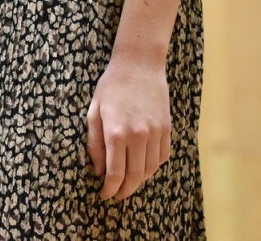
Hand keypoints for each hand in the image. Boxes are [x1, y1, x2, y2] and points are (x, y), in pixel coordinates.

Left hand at [86, 52, 170, 199]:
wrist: (139, 65)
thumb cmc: (111, 86)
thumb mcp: (94, 111)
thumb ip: (94, 143)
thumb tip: (97, 170)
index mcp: (116, 132)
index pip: (115, 173)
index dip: (109, 188)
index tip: (104, 194)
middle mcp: (138, 136)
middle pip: (134, 177)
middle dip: (124, 191)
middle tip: (115, 195)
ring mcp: (156, 133)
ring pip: (150, 170)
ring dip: (139, 182)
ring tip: (127, 184)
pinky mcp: (167, 129)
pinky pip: (162, 157)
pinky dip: (152, 167)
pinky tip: (142, 167)